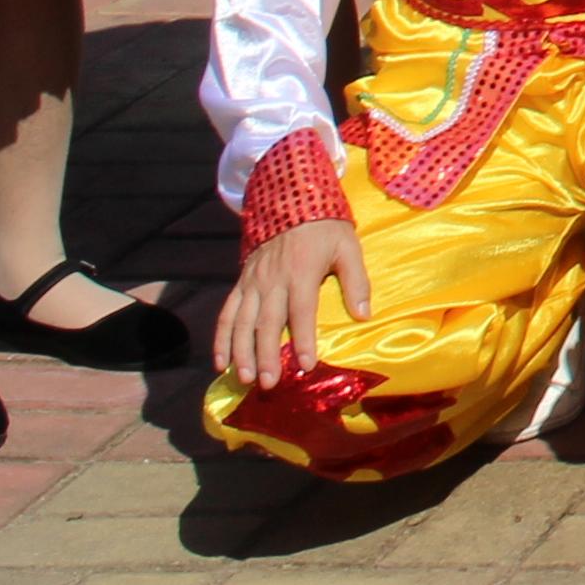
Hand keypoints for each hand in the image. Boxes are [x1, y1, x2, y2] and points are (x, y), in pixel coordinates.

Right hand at [217, 213, 370, 388]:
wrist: (291, 202)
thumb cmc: (325, 229)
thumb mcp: (348, 247)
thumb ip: (357, 282)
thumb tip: (364, 315)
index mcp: (301, 272)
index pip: (301, 311)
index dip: (303, 339)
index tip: (305, 365)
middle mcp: (272, 280)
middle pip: (267, 323)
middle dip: (266, 355)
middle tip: (268, 383)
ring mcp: (252, 283)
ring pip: (241, 322)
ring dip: (241, 352)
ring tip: (244, 379)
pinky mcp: (241, 283)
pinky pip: (226, 314)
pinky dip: (221, 339)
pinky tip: (221, 363)